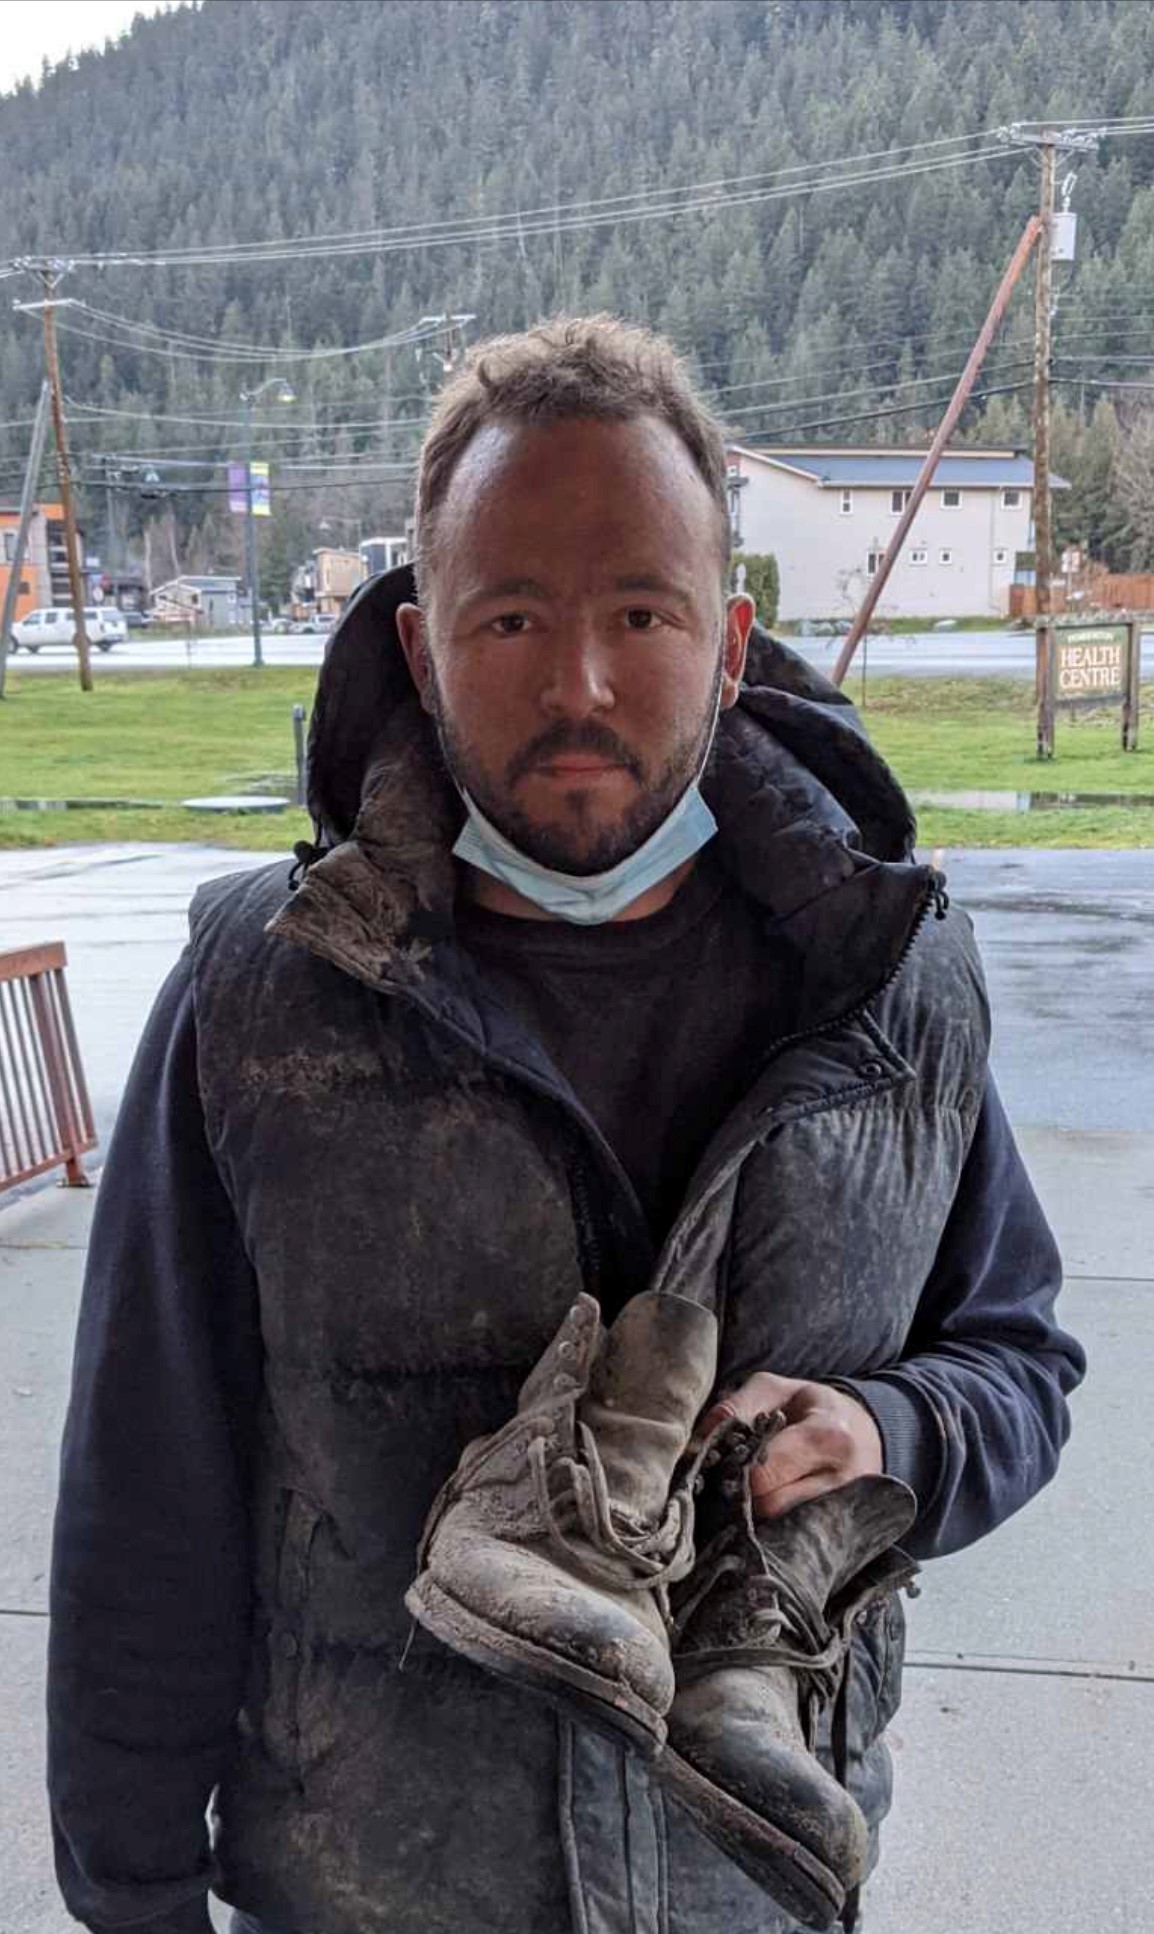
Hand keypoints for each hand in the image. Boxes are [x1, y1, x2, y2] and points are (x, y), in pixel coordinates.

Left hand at [699, 1372, 883, 1519]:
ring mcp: (844, 1514)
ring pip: (780, 1531)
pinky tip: (760, 1514)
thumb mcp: (777, 1390)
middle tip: (724, 1481)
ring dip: (752, 1517)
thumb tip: (700, 1440)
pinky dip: (771, 1532)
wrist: (866, 1434)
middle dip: (738, 1496)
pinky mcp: (841, 1534)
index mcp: (828, 1438)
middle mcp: (842, 1482)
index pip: (764, 1474)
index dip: (731, 1470)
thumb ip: (736, 1406)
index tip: (716, 1462)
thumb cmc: (813, 1408)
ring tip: (741, 1496)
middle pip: (769, 1508)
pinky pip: (793, 1543)